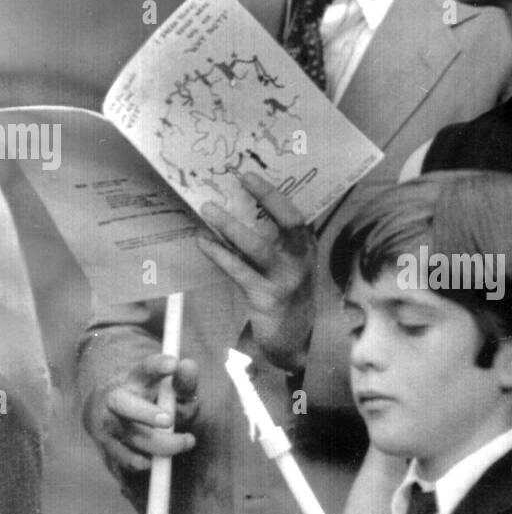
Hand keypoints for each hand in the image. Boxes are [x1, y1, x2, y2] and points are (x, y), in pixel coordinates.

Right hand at [85, 353, 198, 473]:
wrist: (111, 413)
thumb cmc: (152, 400)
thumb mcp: (170, 388)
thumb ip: (183, 381)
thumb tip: (187, 367)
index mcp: (135, 378)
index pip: (147, 368)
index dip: (160, 365)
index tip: (173, 364)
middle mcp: (115, 398)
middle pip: (124, 403)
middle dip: (145, 413)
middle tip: (168, 419)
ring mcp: (107, 424)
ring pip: (132, 437)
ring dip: (162, 443)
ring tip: (188, 440)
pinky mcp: (106, 448)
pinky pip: (130, 460)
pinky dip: (147, 461)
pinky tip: (158, 457)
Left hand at [198, 173, 316, 371]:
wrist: (292, 337)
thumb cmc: (285, 291)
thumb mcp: (288, 262)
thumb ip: (272, 239)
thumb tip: (236, 206)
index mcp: (306, 247)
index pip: (295, 215)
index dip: (273, 194)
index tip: (249, 176)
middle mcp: (301, 260)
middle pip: (289, 223)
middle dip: (268, 198)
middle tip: (240, 178)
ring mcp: (286, 279)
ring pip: (258, 247)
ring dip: (231, 226)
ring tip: (207, 208)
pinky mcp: (266, 297)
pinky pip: (238, 271)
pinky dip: (218, 254)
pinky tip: (202, 241)